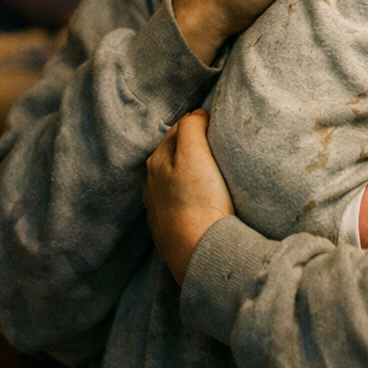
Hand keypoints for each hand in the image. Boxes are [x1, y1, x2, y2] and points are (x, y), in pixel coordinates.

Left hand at [143, 110, 234, 284]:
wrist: (201, 253)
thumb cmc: (199, 201)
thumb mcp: (195, 154)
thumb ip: (191, 127)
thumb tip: (196, 114)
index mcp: (156, 162)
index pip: (177, 130)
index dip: (197, 124)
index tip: (217, 127)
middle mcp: (151, 185)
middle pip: (174, 156)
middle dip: (192, 149)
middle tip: (217, 148)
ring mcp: (158, 210)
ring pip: (175, 181)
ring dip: (190, 175)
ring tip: (212, 175)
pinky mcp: (170, 232)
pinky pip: (180, 205)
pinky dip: (190, 198)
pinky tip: (203, 202)